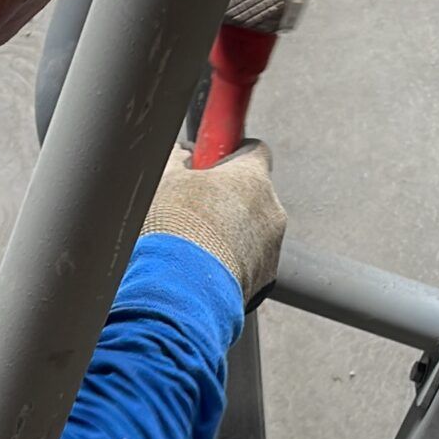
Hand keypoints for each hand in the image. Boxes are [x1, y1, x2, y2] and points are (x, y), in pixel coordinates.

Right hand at [141, 143, 285, 304]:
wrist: (183, 289)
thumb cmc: (175, 229)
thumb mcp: (166, 182)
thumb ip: (178, 161)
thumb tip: (181, 156)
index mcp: (252, 177)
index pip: (253, 150)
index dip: (230, 154)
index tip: (210, 162)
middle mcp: (271, 209)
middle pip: (252, 192)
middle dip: (226, 197)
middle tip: (193, 206)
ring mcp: (272, 245)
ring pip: (251, 228)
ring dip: (228, 231)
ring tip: (192, 243)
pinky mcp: (266, 277)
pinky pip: (249, 260)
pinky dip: (230, 260)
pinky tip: (201, 267)